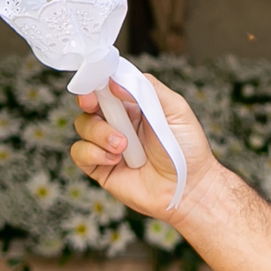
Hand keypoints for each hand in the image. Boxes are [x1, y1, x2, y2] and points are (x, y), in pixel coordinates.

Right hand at [72, 77, 217, 227]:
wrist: (189, 189)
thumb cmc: (188, 150)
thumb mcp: (175, 109)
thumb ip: (147, 89)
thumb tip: (114, 82)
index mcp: (134, 105)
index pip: (107, 86)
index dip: (96, 82)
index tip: (95, 84)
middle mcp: (119, 123)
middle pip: (89, 103)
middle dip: (88, 102)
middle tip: (93, 105)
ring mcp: (108, 145)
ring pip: (83, 126)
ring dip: (100, 133)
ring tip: (123, 146)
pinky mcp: (101, 167)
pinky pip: (80, 153)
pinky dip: (92, 152)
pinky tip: (114, 159)